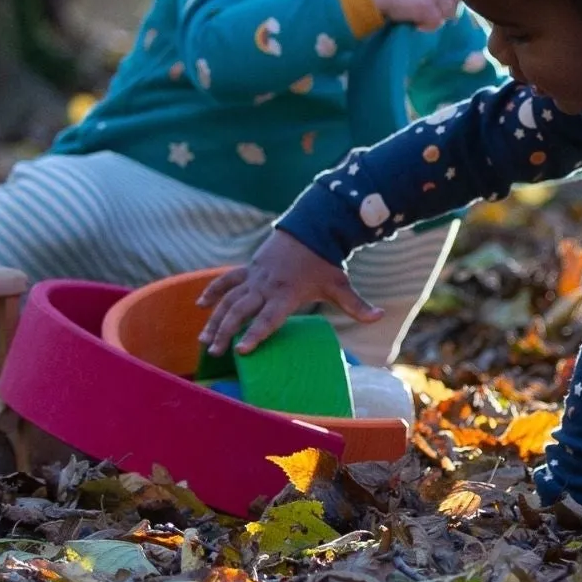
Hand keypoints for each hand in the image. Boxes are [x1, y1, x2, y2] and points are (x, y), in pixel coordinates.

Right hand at [200, 230, 380, 355]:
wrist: (311, 228)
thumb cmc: (326, 263)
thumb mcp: (340, 285)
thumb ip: (357, 305)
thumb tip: (381, 316)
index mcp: (288, 293)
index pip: (269, 318)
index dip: (256, 334)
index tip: (242, 350)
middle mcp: (267, 286)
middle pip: (242, 311)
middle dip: (227, 332)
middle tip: (216, 352)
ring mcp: (255, 276)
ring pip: (229, 299)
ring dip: (215, 319)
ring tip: (204, 341)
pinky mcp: (249, 269)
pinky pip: (226, 280)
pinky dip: (213, 291)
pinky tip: (200, 305)